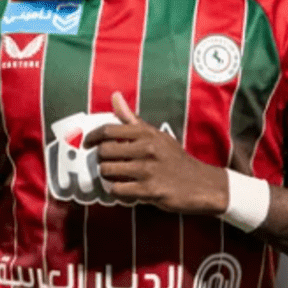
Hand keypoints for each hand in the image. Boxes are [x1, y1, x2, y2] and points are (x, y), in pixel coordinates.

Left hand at [84, 91, 228, 214]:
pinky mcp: (149, 190)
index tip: (87, 143)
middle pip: (104, 152)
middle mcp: (147, 149)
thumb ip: (132, 119)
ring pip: (107, 171)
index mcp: (147, 133)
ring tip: (115, 177)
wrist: (201, 184)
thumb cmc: (174, 159)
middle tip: (107, 163)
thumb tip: (115, 96)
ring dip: (107, 176)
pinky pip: (117, 190)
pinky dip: (116, 191)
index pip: (108, 130)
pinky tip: (123, 189)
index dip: (92, 137)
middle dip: (100, 160)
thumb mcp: (156, 135)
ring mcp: (148, 170)